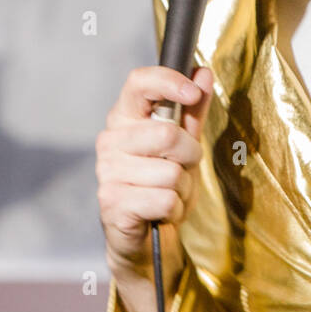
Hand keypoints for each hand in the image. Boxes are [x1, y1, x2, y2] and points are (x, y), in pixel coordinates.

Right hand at [96, 64, 213, 275]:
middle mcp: (110, 141)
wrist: (146, 239)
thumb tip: (202, 72)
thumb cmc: (163, 186)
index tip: (193, 92)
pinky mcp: (112, 202)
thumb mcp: (185, 145)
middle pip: (167, 134)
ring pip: (171, 171)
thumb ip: (193, 110)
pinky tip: (161, 213)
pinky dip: (175, 209)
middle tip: (182, 169)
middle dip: (190, 156)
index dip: (168, 81)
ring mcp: (107, 172)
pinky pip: (165, 199)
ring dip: (183, 188)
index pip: (138, 82)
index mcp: (124, 118)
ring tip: (170, 194)